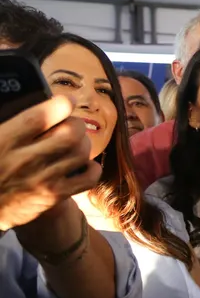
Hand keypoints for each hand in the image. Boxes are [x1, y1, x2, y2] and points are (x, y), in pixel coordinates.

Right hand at [0, 96, 98, 231]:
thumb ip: (10, 123)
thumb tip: (27, 103)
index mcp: (6, 141)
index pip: (40, 117)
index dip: (61, 104)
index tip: (66, 101)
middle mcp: (27, 159)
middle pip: (70, 132)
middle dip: (75, 123)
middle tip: (70, 124)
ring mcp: (44, 179)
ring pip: (81, 152)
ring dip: (83, 143)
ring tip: (75, 143)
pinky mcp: (54, 196)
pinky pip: (88, 179)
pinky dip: (92, 168)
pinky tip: (84, 164)